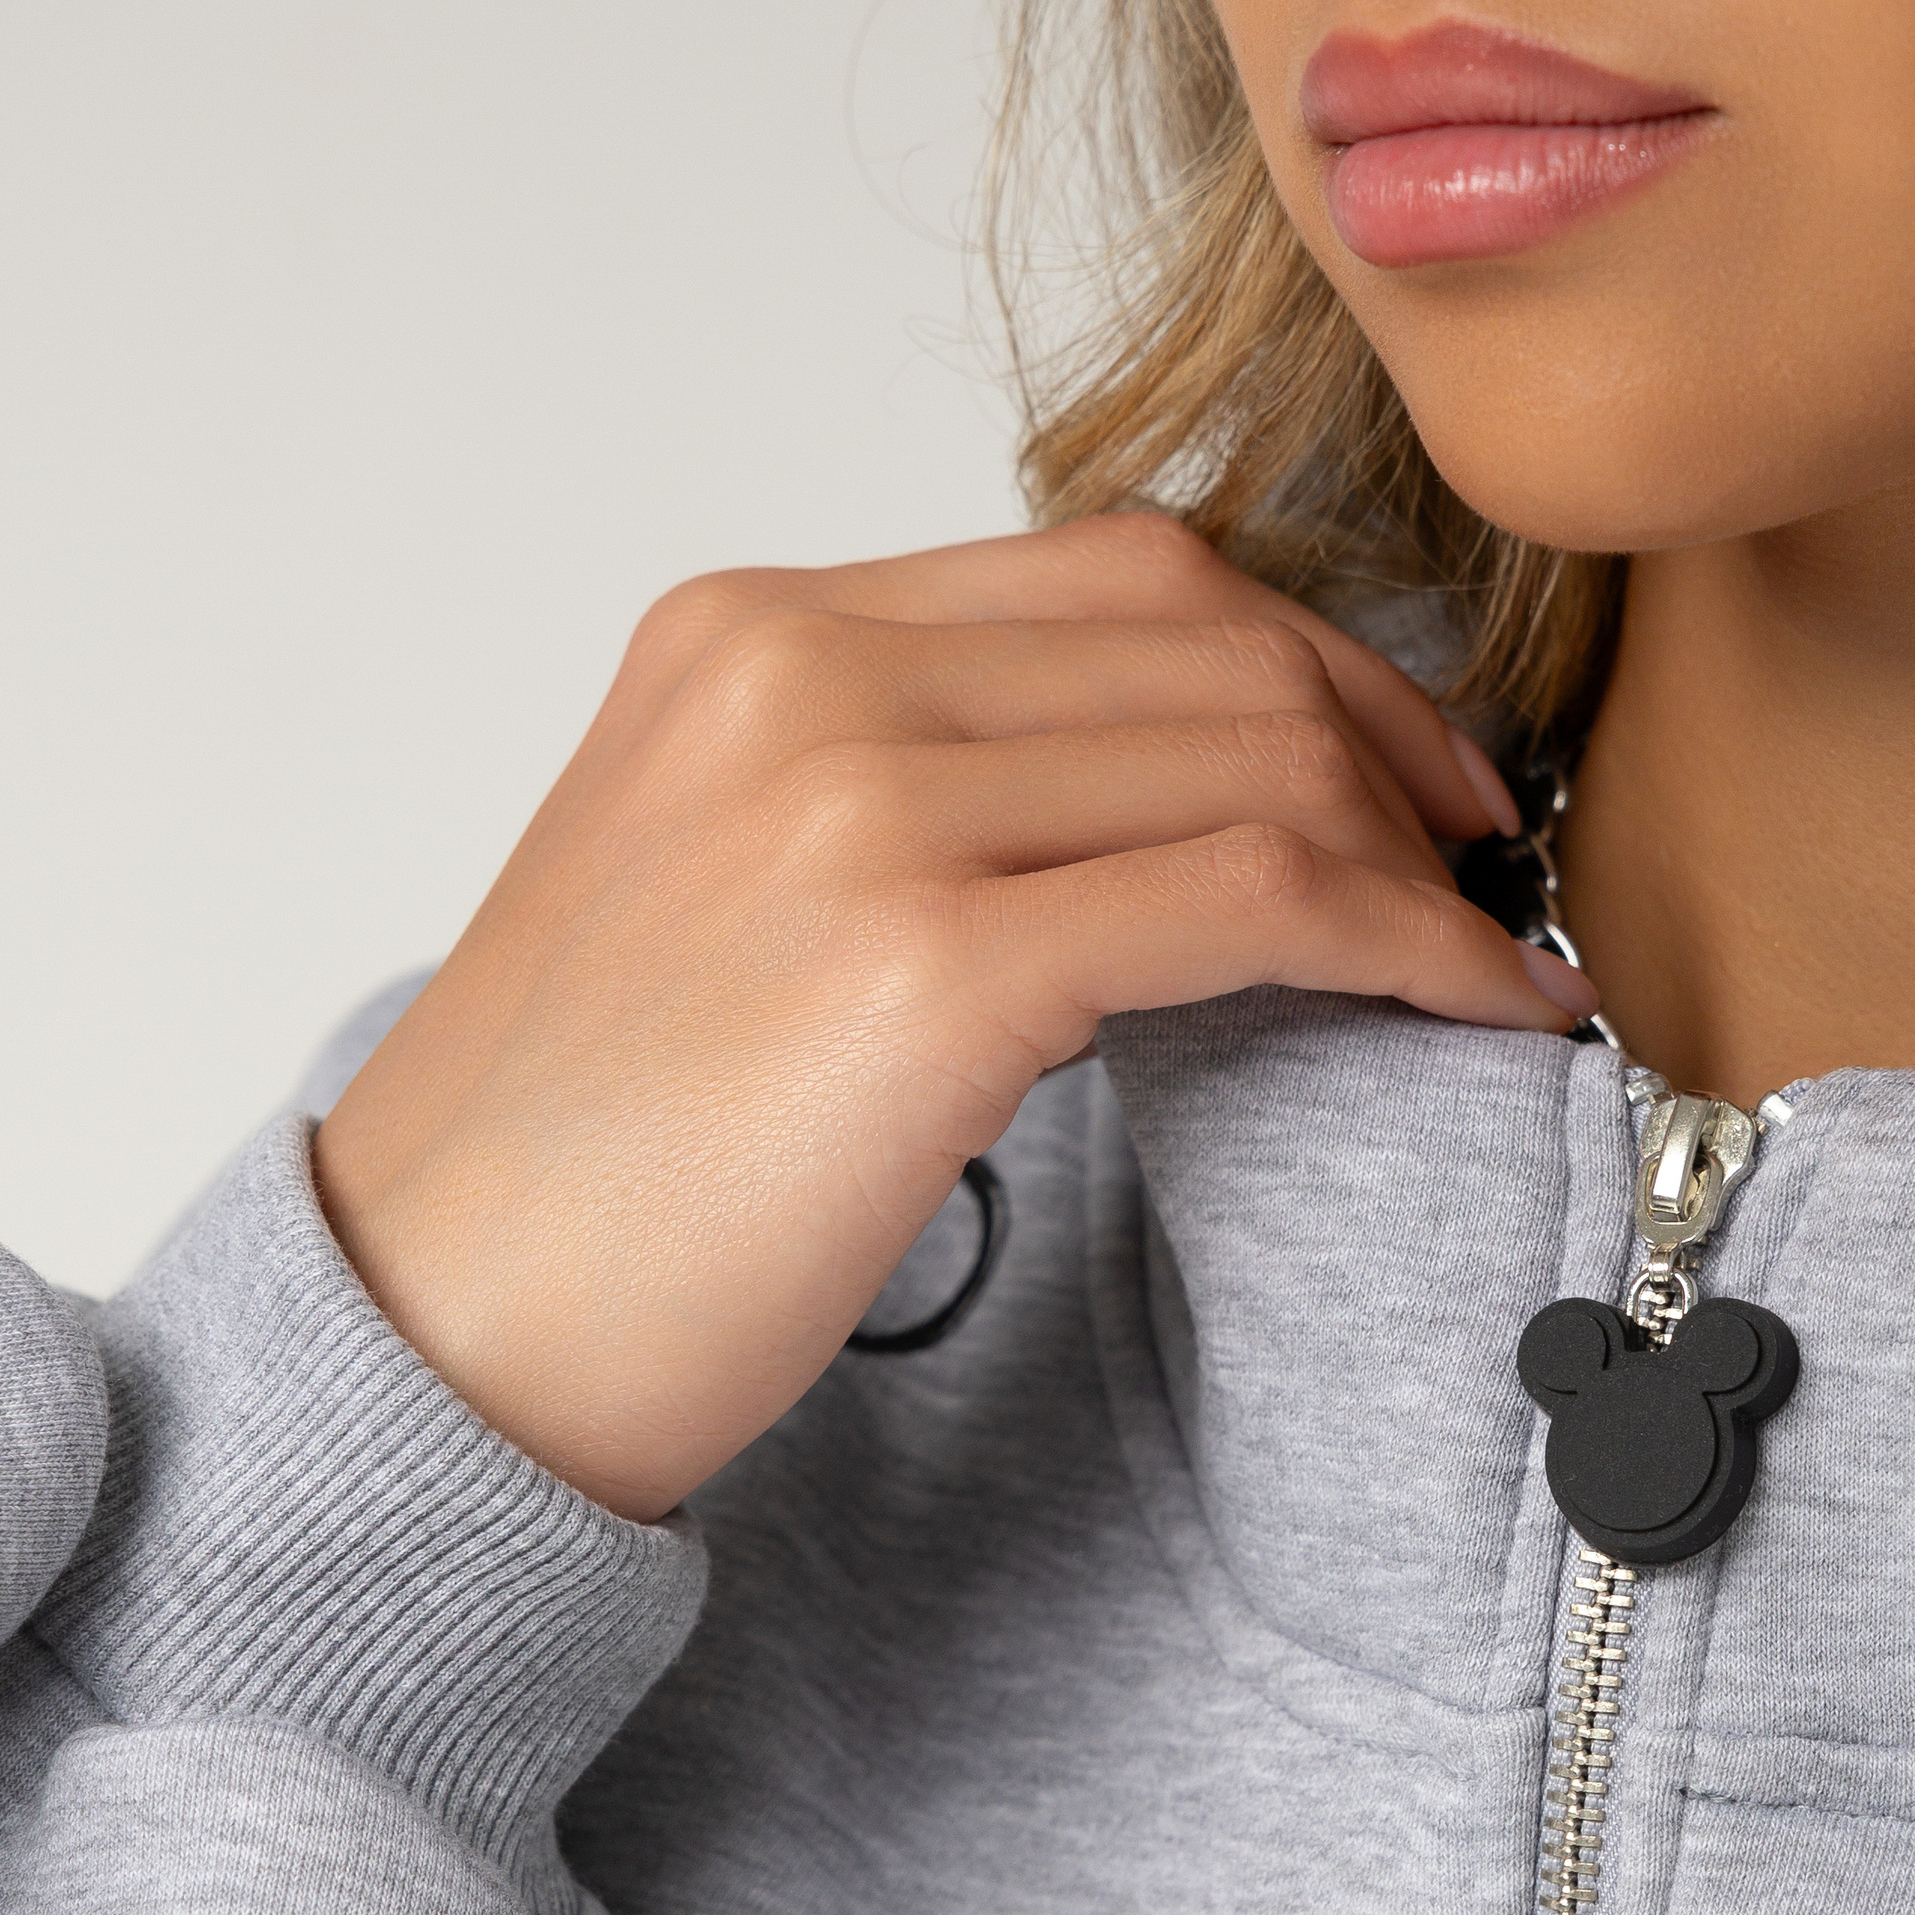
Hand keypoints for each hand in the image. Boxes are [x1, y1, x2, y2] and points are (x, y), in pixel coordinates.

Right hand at [312, 511, 1573, 1523]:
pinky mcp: (924, 960)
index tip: (1400, 773)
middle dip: (1391, 748)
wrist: (428, 1336)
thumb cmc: (573, 1183)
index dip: (1303, 660)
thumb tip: (1117, 831)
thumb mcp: (709, 904)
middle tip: (1486, 868)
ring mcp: (858, 800)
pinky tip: (1477, 1013)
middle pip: (1207, 639)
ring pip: (1254, 753)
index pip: (1107, 577)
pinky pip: (1259, 895)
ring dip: (1417, 857)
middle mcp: (800, 675)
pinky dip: (1407, 946)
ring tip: (1487, 957)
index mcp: (742, 637)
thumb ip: (883, 812)